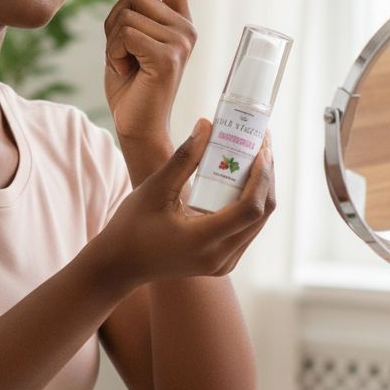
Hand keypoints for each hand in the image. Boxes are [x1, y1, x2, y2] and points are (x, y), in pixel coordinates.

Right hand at [95, 119, 274, 289]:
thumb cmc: (131, 226)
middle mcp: (219, 257)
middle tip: (262, 144)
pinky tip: (245, 180)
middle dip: (267, 177)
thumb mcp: (153, 189)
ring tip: (256, 157)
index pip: (249, 209)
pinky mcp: (223, 262)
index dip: (261, 178)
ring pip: (258, 223)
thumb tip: (207, 126)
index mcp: (201, 240)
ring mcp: (224, 263)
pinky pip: (248, 230)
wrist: (122, 263)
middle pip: (261, 215)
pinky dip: (251, 204)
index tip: (261, 148)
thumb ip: (183, 159)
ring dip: (261, 189)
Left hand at [104, 0, 196, 144]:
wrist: (136, 124)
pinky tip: (126, 71)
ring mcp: (180, 41)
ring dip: (112, 40)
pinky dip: (114, 52)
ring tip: (126, 64)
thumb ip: (132, 10)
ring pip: (127, 13)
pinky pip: (126, 34)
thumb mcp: (125, 41)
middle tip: (120, 53)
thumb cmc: (130, 86)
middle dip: (113, 21)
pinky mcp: (169, 56)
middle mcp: (186, 27)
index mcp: (179, 20)